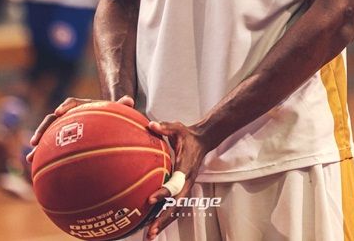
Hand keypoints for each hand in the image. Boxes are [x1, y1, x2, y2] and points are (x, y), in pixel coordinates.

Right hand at [27, 95, 134, 159]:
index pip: (72, 104)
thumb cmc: (111, 116)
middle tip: (35, 141)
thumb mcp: (116, 112)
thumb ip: (121, 106)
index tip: (60, 111)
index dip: (65, 107)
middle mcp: (69, 116)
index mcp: (82, 107)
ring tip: (30, 157)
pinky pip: (50, 147)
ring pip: (47, 134)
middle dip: (43, 129)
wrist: (105, 121)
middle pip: (53, 120)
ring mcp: (63, 128)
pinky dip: (43, 156)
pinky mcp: (61, 140)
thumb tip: (130, 99)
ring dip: (38, 145)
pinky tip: (35, 168)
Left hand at [144, 120, 213, 239]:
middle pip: (177, 205)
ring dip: (164, 222)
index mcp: (185, 169)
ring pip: (176, 209)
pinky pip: (175, 206)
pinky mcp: (183, 189)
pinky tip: (154, 225)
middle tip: (151, 231)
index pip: (175, 184)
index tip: (150, 199)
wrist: (203, 140)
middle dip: (164, 219)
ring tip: (151, 235)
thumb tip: (151, 125)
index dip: (163, 193)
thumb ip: (165, 127)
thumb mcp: (178, 127)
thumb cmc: (188, 135)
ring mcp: (186, 187)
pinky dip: (166, 216)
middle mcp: (187, 181)